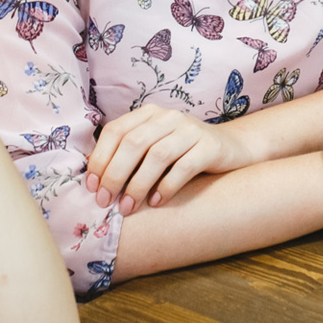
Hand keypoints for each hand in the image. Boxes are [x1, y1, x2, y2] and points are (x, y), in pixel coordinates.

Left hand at [87, 107, 258, 213]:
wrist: (230, 149)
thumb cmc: (183, 154)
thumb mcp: (153, 148)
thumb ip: (128, 156)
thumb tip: (93, 179)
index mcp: (149, 114)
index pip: (116, 131)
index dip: (100, 158)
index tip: (92, 186)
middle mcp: (169, 117)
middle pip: (133, 143)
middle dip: (115, 175)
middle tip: (106, 202)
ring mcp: (191, 130)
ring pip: (157, 155)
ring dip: (138, 185)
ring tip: (128, 208)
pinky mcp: (210, 147)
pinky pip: (184, 167)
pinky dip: (166, 187)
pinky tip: (156, 202)